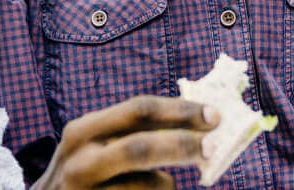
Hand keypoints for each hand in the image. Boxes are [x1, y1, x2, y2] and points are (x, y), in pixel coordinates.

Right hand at [32, 95, 218, 188]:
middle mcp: (80, 162)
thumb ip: (132, 131)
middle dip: (183, 145)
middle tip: (212, 146)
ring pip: (149, 186)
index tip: (214, 114)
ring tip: (163, 184)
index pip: (138, 110)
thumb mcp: (94, 145)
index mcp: (83, 131)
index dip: (180, 110)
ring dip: (167, 185)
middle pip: (141, 148)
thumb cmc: (83, 173)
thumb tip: (197, 122)